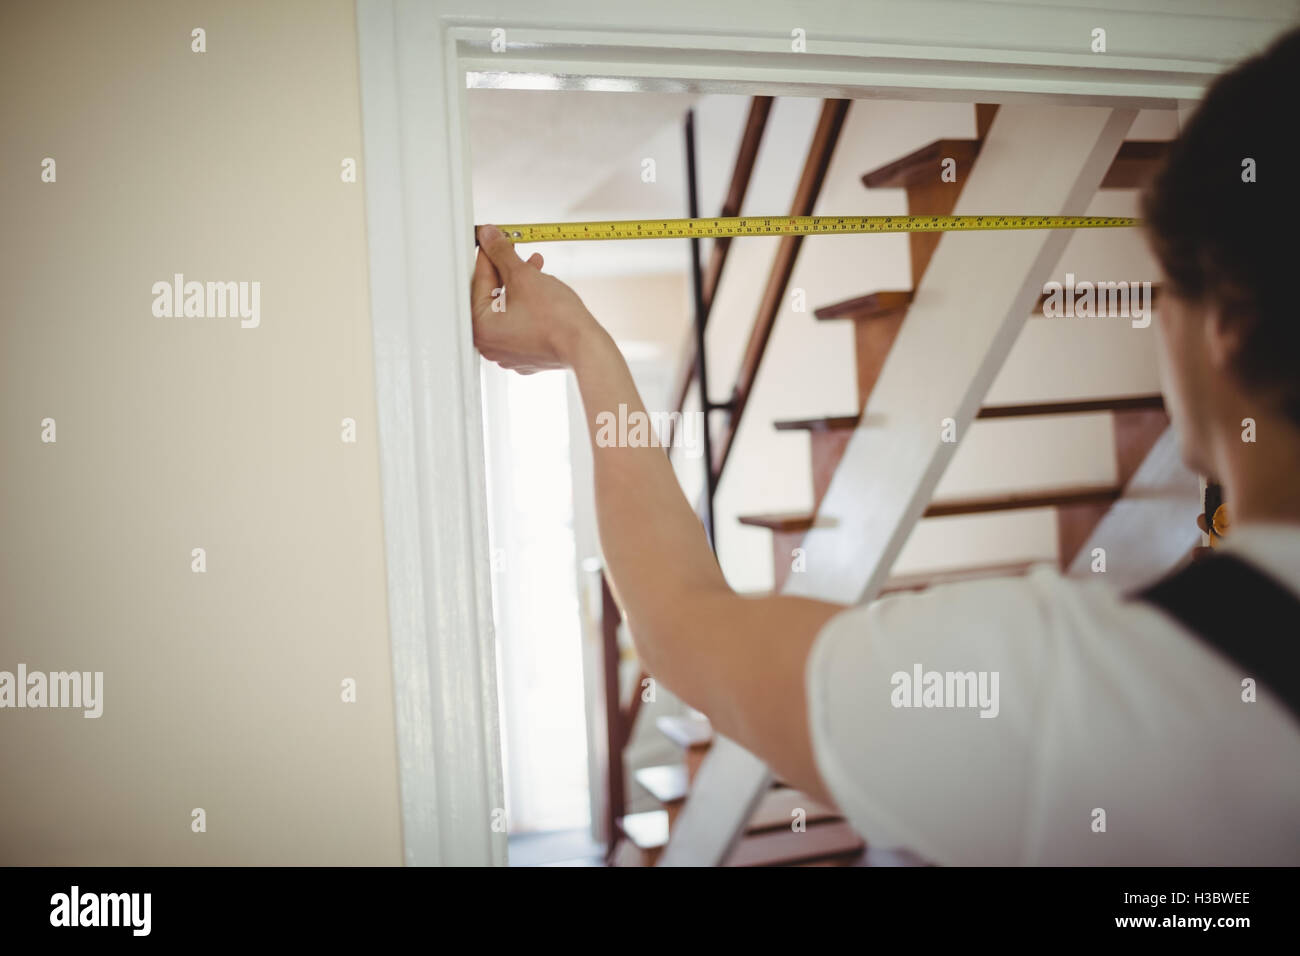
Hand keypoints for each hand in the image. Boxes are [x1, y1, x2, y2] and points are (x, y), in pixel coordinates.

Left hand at [471, 224, 601, 372]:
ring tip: (536, 268)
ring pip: (507, 308)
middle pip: (492, 296)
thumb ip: (501, 253)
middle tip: (516, 253)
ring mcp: (508, 352)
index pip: (478, 281)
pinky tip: (541, 291)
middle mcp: (489, 344)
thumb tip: (489, 238)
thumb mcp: (524, 275)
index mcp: (480, 328)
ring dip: (520, 285)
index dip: (488, 255)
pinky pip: (519, 323)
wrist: (584, 346)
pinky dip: (527, 305)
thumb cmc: (556, 320)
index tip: (493, 241)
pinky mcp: (525, 354)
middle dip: (507, 270)